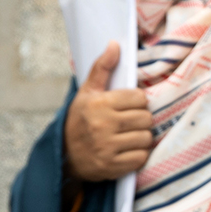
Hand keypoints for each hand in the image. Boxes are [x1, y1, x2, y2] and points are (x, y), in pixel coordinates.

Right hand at [62, 41, 152, 180]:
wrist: (63, 155)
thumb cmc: (80, 119)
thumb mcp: (87, 91)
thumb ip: (102, 67)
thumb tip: (115, 44)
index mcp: (99, 103)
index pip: (140, 98)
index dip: (137, 101)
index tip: (128, 105)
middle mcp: (103, 125)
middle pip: (146, 118)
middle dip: (141, 119)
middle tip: (130, 121)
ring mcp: (107, 148)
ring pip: (146, 138)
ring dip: (142, 137)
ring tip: (129, 135)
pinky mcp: (111, 167)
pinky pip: (141, 158)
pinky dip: (138, 155)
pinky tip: (127, 150)